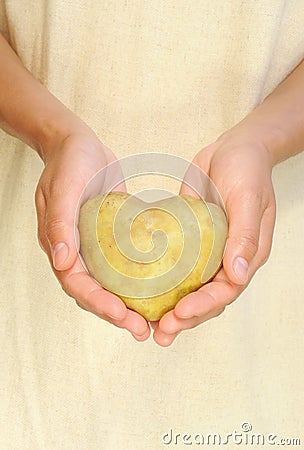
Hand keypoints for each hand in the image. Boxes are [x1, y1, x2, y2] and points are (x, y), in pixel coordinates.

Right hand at [35, 128, 149, 340]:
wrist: (78, 144)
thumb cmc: (69, 162)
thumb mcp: (64, 188)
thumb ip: (60, 224)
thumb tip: (63, 262)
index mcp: (61, 246)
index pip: (78, 285)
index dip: (99, 305)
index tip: (124, 317)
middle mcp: (76, 253)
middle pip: (94, 293)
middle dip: (117, 314)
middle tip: (144, 330)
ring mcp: (94, 247)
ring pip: (109, 285)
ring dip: (129, 305)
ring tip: (153, 321)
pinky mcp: (111, 238)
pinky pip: (123, 265)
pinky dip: (137, 281)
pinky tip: (158, 289)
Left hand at [153, 132, 275, 345]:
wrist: (233, 148)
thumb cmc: (248, 170)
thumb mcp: (249, 199)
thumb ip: (244, 236)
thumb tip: (237, 274)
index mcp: (246, 255)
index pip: (226, 290)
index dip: (204, 306)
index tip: (179, 313)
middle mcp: (226, 259)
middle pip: (207, 298)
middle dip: (185, 318)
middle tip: (160, 332)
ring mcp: (206, 251)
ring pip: (189, 288)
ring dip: (171, 308)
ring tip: (150, 326)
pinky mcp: (188, 240)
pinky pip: (175, 265)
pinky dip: (161, 281)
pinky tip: (141, 292)